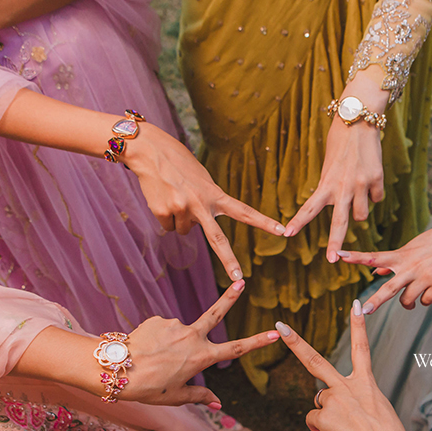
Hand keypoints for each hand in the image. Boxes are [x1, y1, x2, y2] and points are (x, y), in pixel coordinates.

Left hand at [122, 279, 279, 405]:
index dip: (257, 342)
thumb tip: (219, 403)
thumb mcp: (176, 397)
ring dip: (170, 344)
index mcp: (201, 357)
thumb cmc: (148, 388)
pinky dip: (157, 339)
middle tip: (241, 281)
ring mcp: (175, 325)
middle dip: (230, 297)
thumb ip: (200, 396)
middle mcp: (191, 336)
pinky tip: (144, 349)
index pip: (236, 348)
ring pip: (178, 334)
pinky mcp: (158, 319)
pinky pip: (162, 329)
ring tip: (152, 360)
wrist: (116, 369)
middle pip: (216, 313)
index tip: (275, 333)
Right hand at [127, 123, 284, 280]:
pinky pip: (168, 226)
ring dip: (179, 218)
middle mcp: (200, 204)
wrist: (150, 152)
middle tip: (239, 278)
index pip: (244, 212)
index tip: (281, 231)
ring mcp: (181, 209)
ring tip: (174, 196)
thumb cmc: (178, 163)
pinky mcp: (163, 212)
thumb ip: (208, 200)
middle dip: (229, 260)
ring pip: (184, 231)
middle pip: (217, 239)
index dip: (263, 222)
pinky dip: (165, 217)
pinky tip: (162, 198)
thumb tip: (200, 225)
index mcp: (215, 194)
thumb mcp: (202, 178)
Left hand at [275, 301, 405, 430]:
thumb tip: (339, 408)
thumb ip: (359, 401)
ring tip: (347, 429)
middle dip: (295, 342)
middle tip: (280, 326)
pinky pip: (314, 420)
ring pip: (320, 401)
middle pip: (315, 360)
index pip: (362, 347)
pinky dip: (320, 428)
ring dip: (327, 414)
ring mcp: (334, 399)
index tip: (356, 305)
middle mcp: (348, 386)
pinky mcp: (323, 416)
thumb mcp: (380, 412)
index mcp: (367, 383)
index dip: (358, 325)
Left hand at [284, 74, 389, 262]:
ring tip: (357, 191)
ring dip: (360, 210)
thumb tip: (342, 208)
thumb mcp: (328, 166)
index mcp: (326, 183)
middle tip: (332, 260)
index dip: (299, 221)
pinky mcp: (378, 180)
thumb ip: (331, 187)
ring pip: (362, 215)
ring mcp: (362, 185)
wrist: (360, 120)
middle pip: (340, 222)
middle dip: (335, 243)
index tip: (287, 234)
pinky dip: (374, 194)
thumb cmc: (340, 142)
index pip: (309, 207)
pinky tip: (370, 178)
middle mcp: (344, 187)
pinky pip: (377, 199)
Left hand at [337, 218, 431, 312]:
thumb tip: (375, 271)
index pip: (373, 256)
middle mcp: (410, 267)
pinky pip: (425, 301)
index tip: (337, 255)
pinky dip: (426, 299)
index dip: (355, 257)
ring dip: (408, 303)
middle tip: (363, 311)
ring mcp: (425, 277)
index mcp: (401, 255)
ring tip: (412, 299)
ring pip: (408, 301)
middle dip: (375, 301)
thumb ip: (394, 261)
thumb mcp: (413, 247)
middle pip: (388, 288)